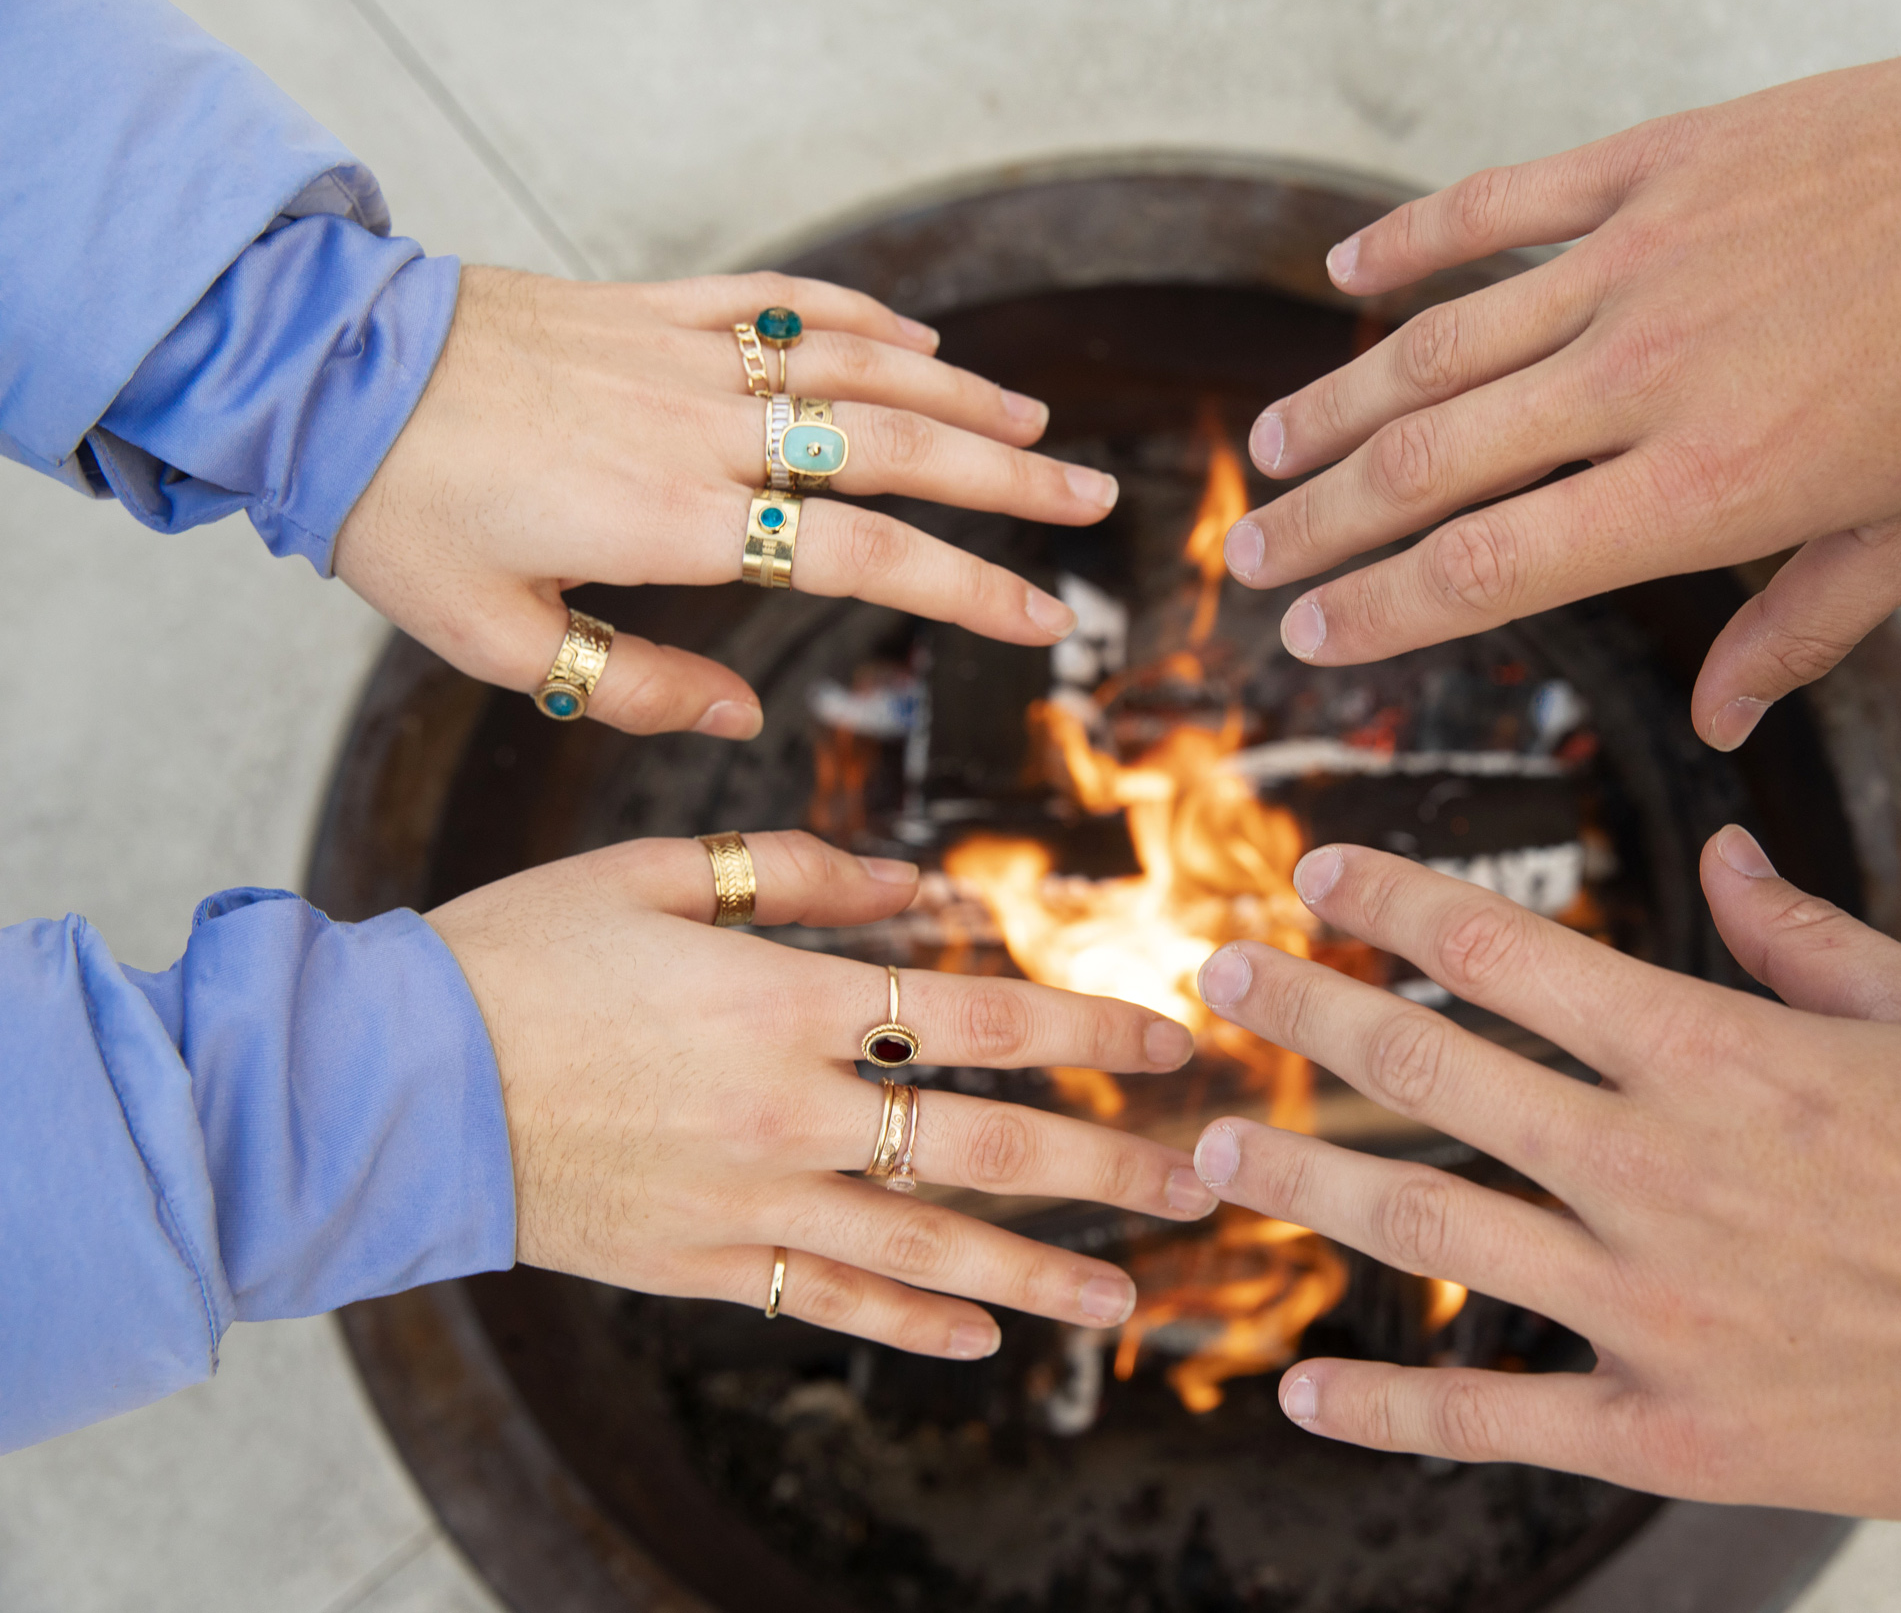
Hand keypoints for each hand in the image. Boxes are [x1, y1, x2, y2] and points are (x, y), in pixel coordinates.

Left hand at [337, 268, 1118, 739]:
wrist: (322, 372)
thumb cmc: (402, 514)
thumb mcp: (494, 639)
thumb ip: (630, 686)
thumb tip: (743, 716)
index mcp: (680, 518)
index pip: (866, 554)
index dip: (970, 590)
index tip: (1044, 622)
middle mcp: (707, 430)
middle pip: (898, 451)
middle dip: (1010, 482)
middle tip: (1094, 504)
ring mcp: (688, 358)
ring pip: (859, 368)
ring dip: (961, 397)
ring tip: (1036, 430)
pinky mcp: (655, 308)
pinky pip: (783, 304)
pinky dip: (862, 319)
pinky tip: (920, 341)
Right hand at [427, 831, 1215, 1356]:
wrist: (387, 1083)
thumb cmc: (519, 955)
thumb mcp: (657, 874)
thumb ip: (804, 874)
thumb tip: (924, 886)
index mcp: (784, 998)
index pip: (979, 1012)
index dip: (1086, 1024)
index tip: (1168, 1039)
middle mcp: (787, 1111)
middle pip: (983, 1146)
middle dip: (1105, 1168)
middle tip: (1201, 1183)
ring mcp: (746, 1202)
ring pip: (925, 1248)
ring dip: (1038, 1274)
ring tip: (1129, 1297)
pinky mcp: (700, 1264)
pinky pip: (827, 1301)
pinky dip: (910, 1323)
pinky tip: (982, 1339)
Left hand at [1187, 836, 1900, 1550]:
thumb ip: (1802, 927)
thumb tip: (1724, 850)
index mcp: (1714, 1051)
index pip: (1509, 950)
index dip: (1398, 902)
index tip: (1323, 872)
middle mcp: (1655, 1167)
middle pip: (1435, 1070)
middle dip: (1309, 1013)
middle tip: (1218, 980)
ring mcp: (1651, 1304)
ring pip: (1432, 1228)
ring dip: (1307, 1180)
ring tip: (1211, 1149)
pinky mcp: (1669, 1425)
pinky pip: (1495, 1416)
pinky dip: (1389, 1407)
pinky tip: (1302, 1389)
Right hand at [1228, 0, 1900, 749]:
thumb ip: (1800, 631)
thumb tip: (1717, 724)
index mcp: (1704, 489)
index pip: (1489, 567)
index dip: (1380, 612)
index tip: (1313, 637)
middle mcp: (1641, 379)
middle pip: (1430, 466)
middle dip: (1324, 524)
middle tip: (1251, 562)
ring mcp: (1634, 260)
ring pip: (1437, 344)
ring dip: (1339, 405)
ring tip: (1273, 452)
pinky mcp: (1650, 166)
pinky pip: (1496, 206)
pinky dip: (1411, 241)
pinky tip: (1345, 273)